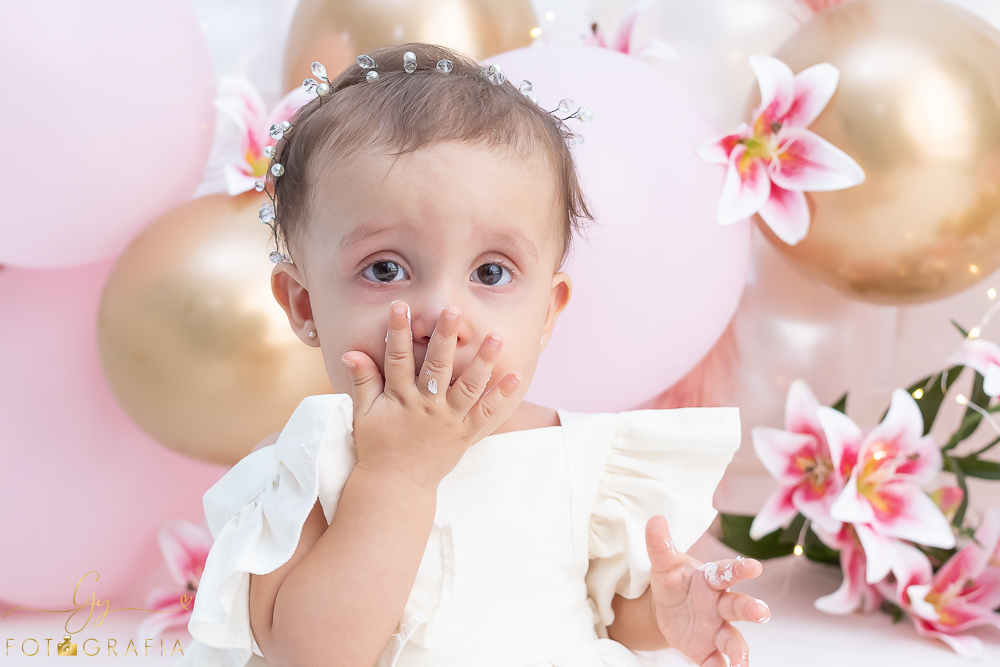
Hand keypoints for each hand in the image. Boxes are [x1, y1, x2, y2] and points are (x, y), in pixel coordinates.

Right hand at [340, 301, 520, 489]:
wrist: (396, 485)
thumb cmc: (378, 446)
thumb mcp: (364, 413)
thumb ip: (362, 381)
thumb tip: (350, 352)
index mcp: (400, 398)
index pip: (398, 358)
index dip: (399, 331)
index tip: (402, 306)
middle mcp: (426, 406)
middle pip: (437, 366)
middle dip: (445, 337)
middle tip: (453, 310)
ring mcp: (448, 420)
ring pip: (468, 387)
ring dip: (483, 361)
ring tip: (496, 336)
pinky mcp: (465, 434)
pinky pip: (487, 413)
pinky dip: (501, 395)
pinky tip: (516, 376)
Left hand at [644, 514, 768, 666]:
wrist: (663, 609)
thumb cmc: (673, 581)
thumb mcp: (663, 563)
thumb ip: (660, 544)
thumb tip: (655, 519)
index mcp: (710, 580)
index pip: (726, 572)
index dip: (740, 568)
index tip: (754, 566)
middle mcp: (718, 605)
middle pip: (737, 605)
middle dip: (751, 608)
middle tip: (762, 613)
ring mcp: (715, 629)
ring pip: (733, 639)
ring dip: (740, 650)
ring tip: (742, 661)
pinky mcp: (706, 650)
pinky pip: (716, 662)